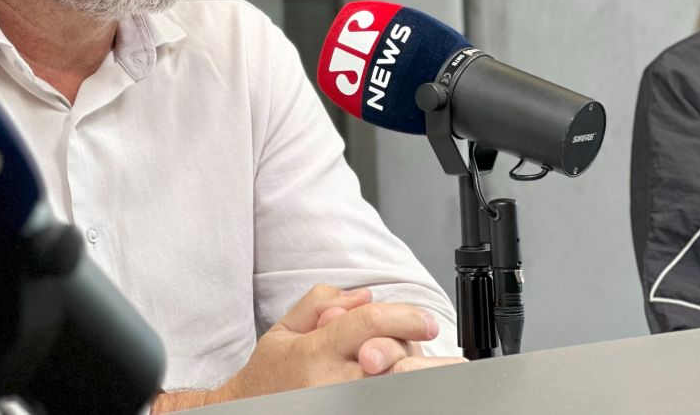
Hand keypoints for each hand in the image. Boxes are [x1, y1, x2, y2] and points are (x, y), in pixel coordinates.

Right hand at [209, 284, 462, 403]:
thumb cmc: (268, 375)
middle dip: (424, 362)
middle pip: (390, 363)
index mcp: (315, 350)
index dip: (404, 317)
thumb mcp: (283, 329)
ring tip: (447, 383)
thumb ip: (320, 303)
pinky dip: (401, 398)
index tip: (426, 321)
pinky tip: (416, 392)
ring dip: (421, 384)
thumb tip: (364, 296)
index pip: (368, 323)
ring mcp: (337, 405)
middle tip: (454, 365)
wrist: (245, 412)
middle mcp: (329, 381)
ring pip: (391, 391)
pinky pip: (381, 405)